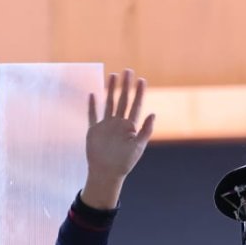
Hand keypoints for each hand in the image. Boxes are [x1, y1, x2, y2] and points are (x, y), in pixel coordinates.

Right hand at [83, 69, 155, 208]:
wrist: (106, 173)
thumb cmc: (124, 163)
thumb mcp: (138, 147)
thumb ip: (145, 130)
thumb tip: (153, 113)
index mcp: (130, 126)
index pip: (136, 106)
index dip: (139, 93)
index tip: (141, 80)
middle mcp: (119, 123)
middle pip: (123, 100)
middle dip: (125, 86)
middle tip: (128, 71)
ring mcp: (106, 126)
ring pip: (108, 103)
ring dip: (110, 89)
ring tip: (113, 75)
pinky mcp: (94, 130)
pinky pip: (93, 115)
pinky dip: (92, 105)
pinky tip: (93, 94)